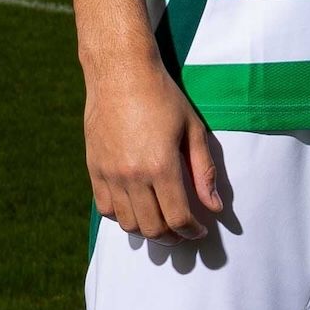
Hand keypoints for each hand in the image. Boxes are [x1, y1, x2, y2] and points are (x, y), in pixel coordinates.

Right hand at [85, 49, 225, 241]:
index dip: (192, 230)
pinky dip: (123, 217)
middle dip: (172, 236)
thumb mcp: (192, 129)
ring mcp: (109, 174)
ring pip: (128, 224)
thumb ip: (203, 171)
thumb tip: (215, 207)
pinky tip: (137, 208)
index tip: (200, 230)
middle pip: (153, 228)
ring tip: (161, 222)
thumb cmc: (162, 96)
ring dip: (147, 230)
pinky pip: (106, 209)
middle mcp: (132, 175)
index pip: (178, 217)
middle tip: (183, 231)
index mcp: (161, 165)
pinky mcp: (94, 169)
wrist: (120, 73)